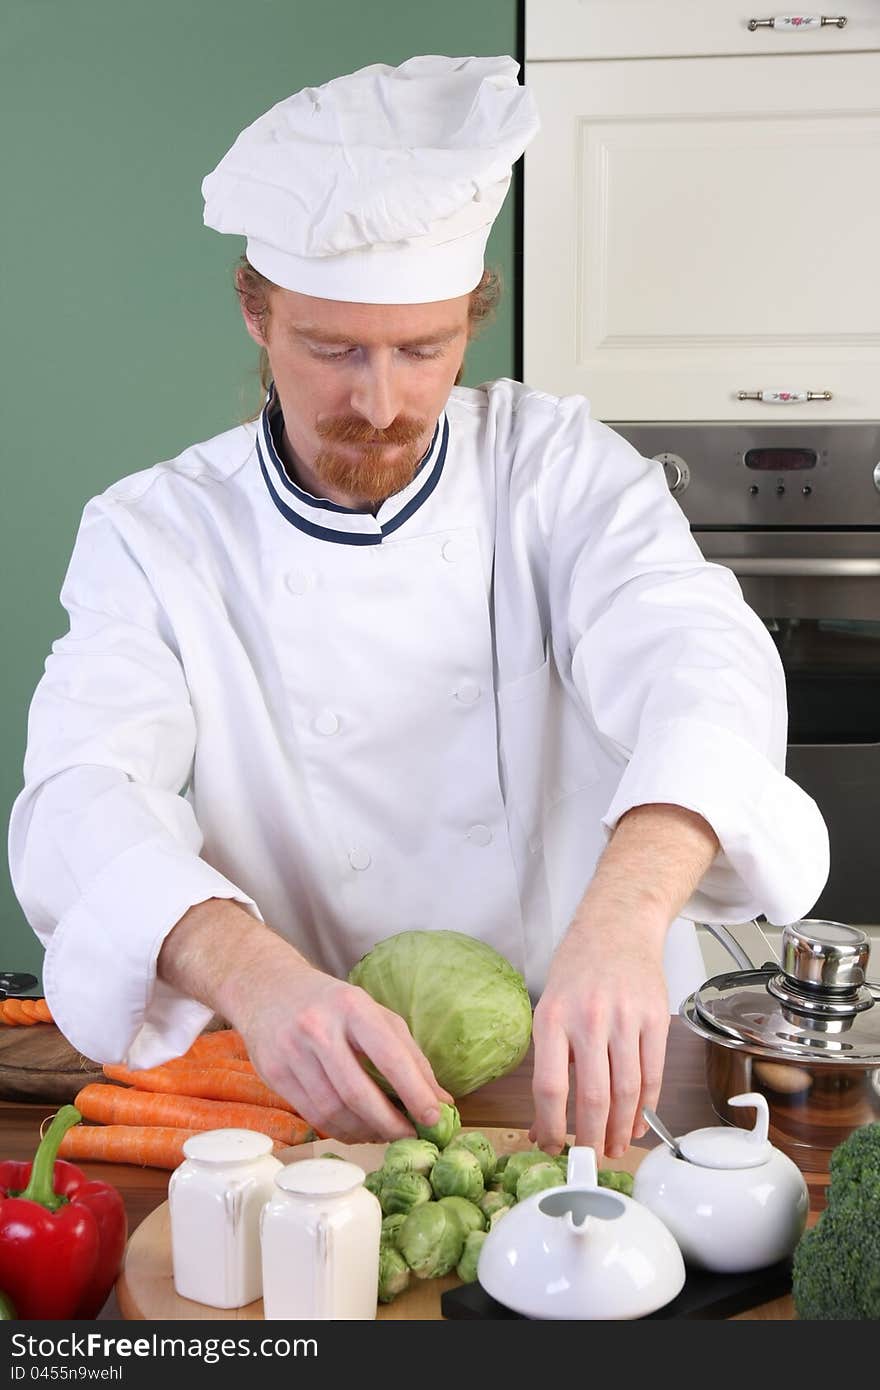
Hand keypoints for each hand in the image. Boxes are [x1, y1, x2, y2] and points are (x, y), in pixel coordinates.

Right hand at [158, 900, 451, 1143]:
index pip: (389, 1056)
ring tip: (384, 1134)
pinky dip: (341, 1130)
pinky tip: (358, 1130)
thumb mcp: (373, 1013)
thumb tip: (441, 1101)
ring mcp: (291, 1052)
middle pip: (358, 1092)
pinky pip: (313, 1115)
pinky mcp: (273, 1073)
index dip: (415, 1093)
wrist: (268, 987)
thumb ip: (408, 1054)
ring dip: (365, 1131)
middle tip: (410, 1138)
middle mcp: (319, 1027)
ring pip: (333, 1110)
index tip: (435, 1119)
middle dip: (389, 1124)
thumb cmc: (332, 1003)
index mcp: (352, 1006)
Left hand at [529, 912, 668, 1158]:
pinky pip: (652, 1074)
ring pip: (626, 1091)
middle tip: (589, 1160)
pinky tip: (636, 1122)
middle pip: (591, 1096)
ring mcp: (625, 1018)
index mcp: (551, 1019)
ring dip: (620, 1128)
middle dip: (590, 1138)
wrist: (617, 926)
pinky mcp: (654, 1018)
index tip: (552, 1148)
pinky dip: (645, 1106)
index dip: (551, 1127)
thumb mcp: (548, 1008)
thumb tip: (541, 1124)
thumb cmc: (577, 970)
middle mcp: (587, 1018)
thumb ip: (547, 1062)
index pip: (549, 1087)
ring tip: (613, 1148)